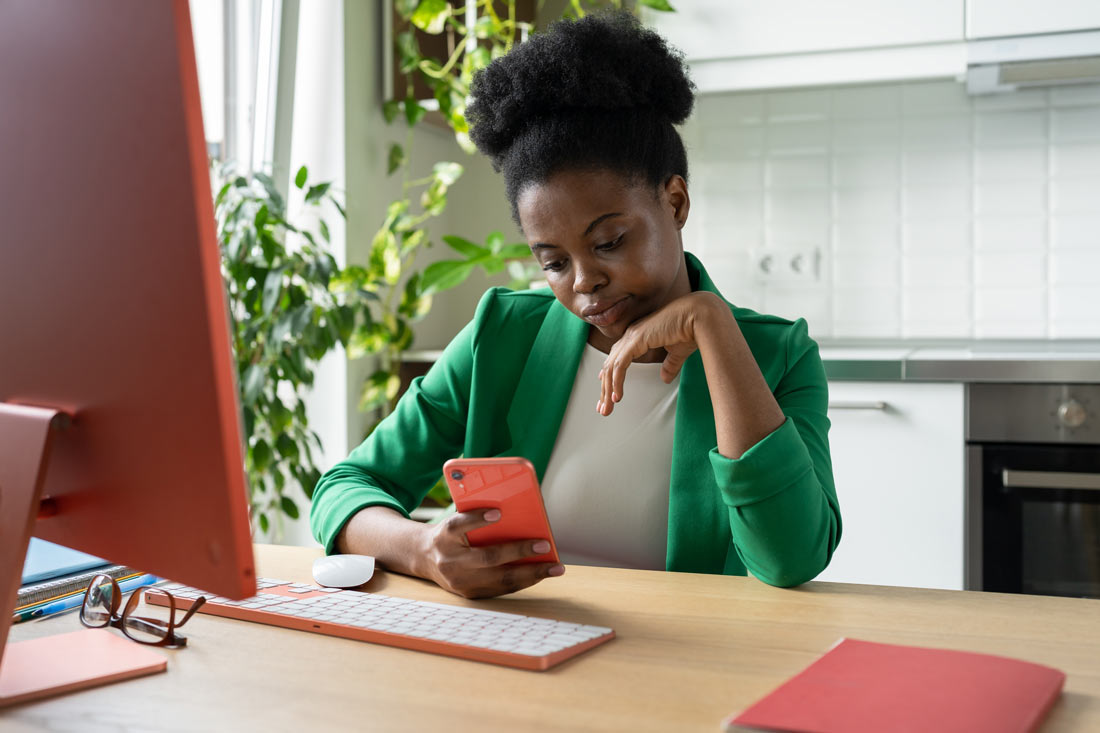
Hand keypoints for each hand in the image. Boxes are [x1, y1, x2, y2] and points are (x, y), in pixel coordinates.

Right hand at [420, 509, 564, 598]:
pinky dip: (523, 581)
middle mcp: (449, 559)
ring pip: (499, 579)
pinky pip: (500, 589)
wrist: (423, 557)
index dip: (477, 519)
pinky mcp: (469, 594)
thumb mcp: (455, 520)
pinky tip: (540, 574)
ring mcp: (459, 581)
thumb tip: (514, 515)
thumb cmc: (450, 533)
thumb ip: (476, 518)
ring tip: (554, 567)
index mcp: (444, 535)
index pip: (459, 525)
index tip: (498, 512)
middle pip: (487, 557)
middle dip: (519, 551)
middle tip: (545, 545)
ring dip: (531, 574)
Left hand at [597, 292, 724, 416]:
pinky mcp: (636, 340)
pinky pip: (620, 365)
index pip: (617, 359)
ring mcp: (632, 337)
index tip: (606, 394)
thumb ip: (669, 365)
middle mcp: (631, 336)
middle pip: (610, 365)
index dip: (609, 377)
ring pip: (611, 367)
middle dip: (605, 388)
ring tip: (607, 409)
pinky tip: (617, 396)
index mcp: (638, 337)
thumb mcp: (677, 353)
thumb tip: (664, 378)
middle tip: (603, 409)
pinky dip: (616, 381)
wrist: (699, 316)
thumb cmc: (691, 330)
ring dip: (607, 390)